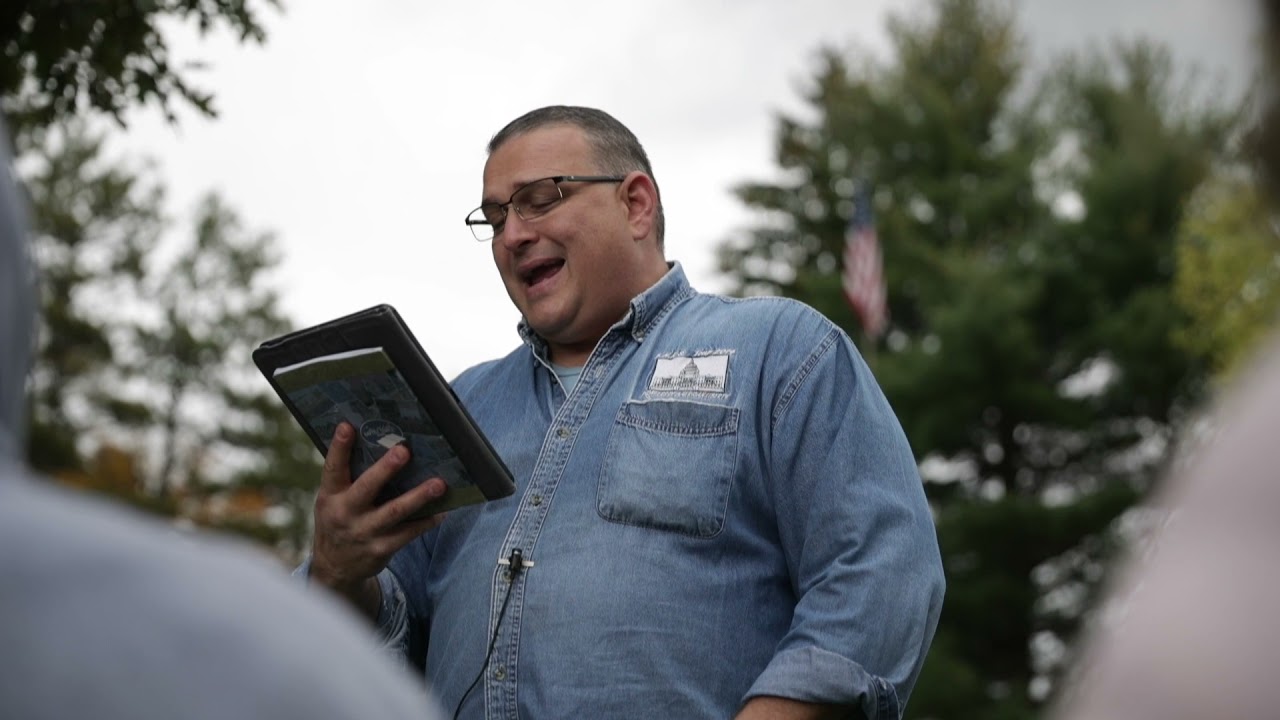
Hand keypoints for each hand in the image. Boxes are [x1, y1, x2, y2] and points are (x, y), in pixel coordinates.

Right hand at [309, 422, 447, 612]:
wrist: (335, 568)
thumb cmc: (339, 520)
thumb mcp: (333, 499)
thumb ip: (348, 476)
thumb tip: (378, 442)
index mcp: (331, 496)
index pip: (333, 468)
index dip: (339, 447)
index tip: (347, 426)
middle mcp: (345, 513)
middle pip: (367, 488)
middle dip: (385, 470)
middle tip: (404, 451)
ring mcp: (364, 532)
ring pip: (395, 512)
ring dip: (419, 497)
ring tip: (438, 484)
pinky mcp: (381, 549)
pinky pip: (409, 533)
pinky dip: (427, 520)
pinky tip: (442, 510)